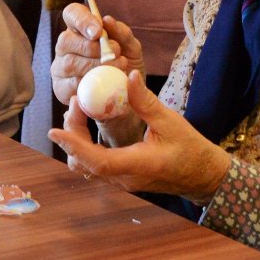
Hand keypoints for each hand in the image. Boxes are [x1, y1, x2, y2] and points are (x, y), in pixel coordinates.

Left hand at [48, 77, 231, 202]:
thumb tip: (128, 77)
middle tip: (77, 102)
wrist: (204, 175)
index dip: (74, 146)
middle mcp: (125, 178)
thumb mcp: (170, 122)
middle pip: (85, 163)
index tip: (55, 131)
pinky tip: (91, 124)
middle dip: (72, 135)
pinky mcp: (124, 178)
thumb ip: (145, 102)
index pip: (98, 161)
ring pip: (88, 167)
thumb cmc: (191, 149)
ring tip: (82, 111)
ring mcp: (123, 181)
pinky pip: (96, 166)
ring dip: (77, 142)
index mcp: (138, 165)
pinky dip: (86, 146)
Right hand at [51, 0, 143, 110]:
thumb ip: (121, 32)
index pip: (72, 14)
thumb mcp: (130, 47)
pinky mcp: (61, 88)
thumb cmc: (125, 63)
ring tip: (118, 67)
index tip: (98, 31)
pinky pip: (70, 84)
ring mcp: (60, 67)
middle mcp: (65, 46)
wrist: (129, 93)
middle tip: (115, 52)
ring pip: (69, 63)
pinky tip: (105, 82)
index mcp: (80, 29)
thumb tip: (107, 20)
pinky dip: (90, 83)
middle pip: (66, 40)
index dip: (82, 19)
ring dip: (95, 65)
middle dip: (91, 47)